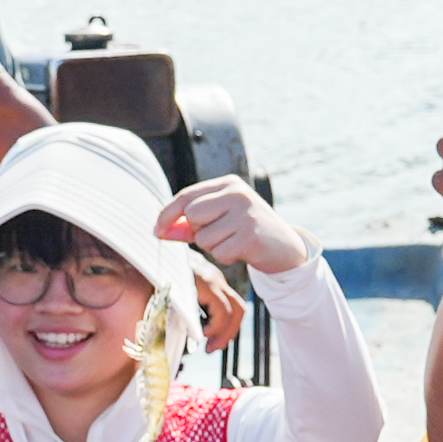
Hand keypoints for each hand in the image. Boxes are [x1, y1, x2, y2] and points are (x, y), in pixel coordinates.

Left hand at [160, 175, 304, 280]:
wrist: (285, 247)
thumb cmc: (247, 231)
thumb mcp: (221, 219)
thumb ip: (191, 224)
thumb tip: (160, 230)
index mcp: (228, 184)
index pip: (187, 196)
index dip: (167, 214)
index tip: (157, 230)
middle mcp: (237, 194)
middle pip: (192, 216)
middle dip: (197, 232)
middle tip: (219, 234)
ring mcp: (245, 214)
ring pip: (203, 238)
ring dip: (214, 247)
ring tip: (234, 242)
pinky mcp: (250, 236)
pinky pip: (219, 253)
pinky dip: (226, 257)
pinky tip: (242, 251)